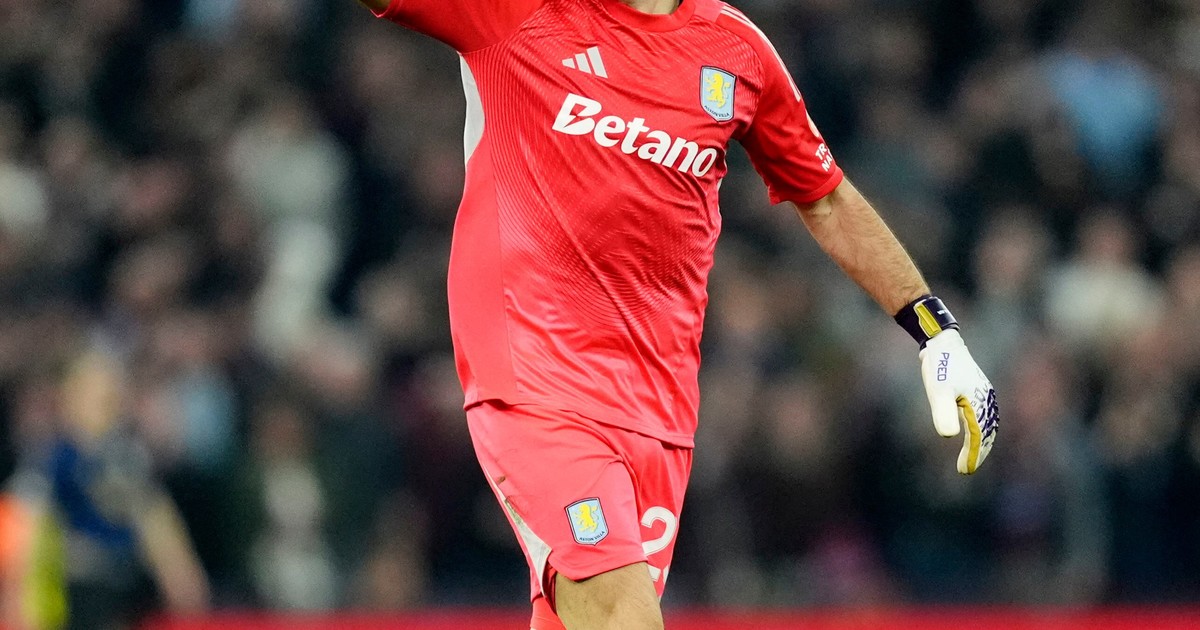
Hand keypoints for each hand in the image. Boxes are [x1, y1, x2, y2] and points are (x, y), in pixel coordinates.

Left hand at [918, 329, 998, 473]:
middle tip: (966, 469)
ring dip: (982, 442)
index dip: (972, 455)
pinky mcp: (977, 390)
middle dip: (979, 452)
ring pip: (987, 424)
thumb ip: (943, 411)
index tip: (963, 470)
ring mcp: (984, 395)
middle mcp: (987, 400)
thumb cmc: (940, 366)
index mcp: (980, 403)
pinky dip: (980, 429)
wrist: (942, 342)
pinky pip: (983, 415)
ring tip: (971, 457)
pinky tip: (973, 434)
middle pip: (988, 433)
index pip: (979, 436)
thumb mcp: (938, 390)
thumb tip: (949, 436)